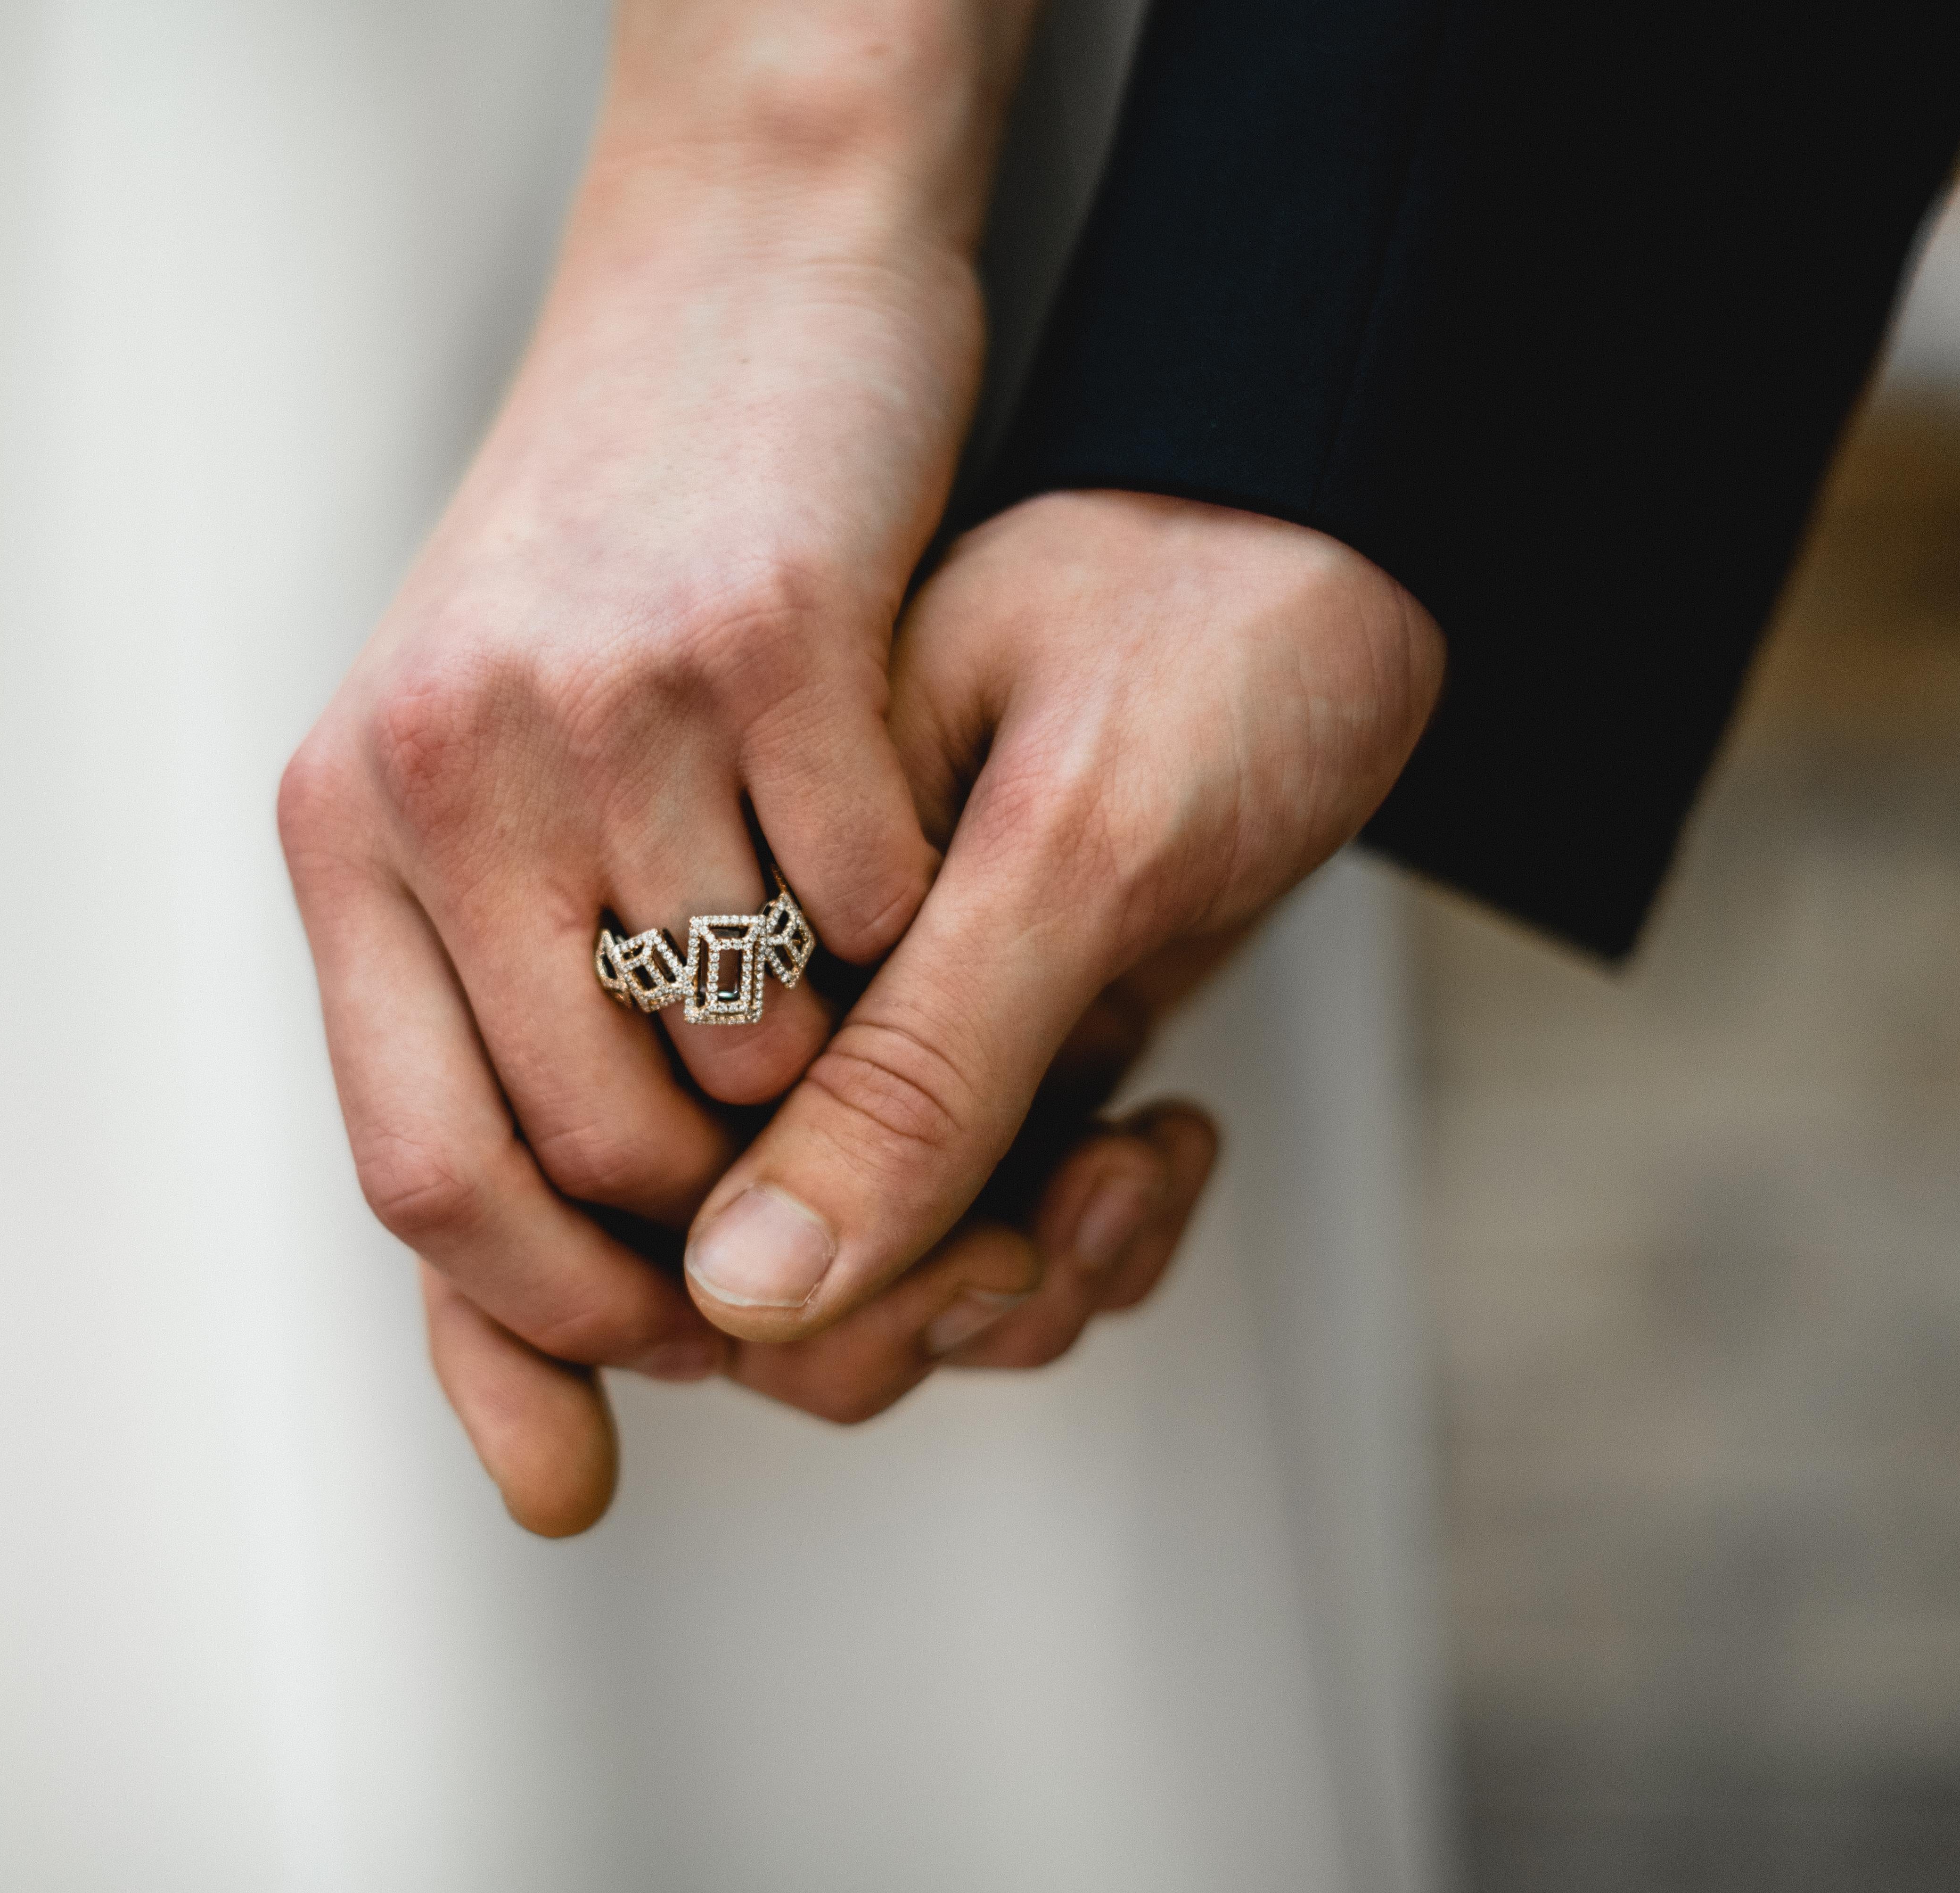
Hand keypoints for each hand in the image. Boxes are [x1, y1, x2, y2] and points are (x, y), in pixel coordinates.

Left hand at [279, 0, 1043, 1534]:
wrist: (734, 290)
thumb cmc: (606, 586)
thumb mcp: (477, 809)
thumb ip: (490, 1095)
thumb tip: (542, 1476)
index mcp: (344, 827)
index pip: (420, 1180)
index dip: (556, 1309)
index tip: (672, 1334)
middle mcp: (444, 763)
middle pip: (600, 1143)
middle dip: (726, 1197)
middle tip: (807, 1143)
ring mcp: (607, 691)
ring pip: (755, 1040)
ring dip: (832, 1053)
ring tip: (839, 953)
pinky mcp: (771, 624)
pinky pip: (877, 892)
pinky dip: (914, 909)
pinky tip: (900, 831)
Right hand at [682, 491, 1444, 1363]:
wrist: (1337, 559)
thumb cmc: (1210, 630)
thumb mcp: (1075, 839)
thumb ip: (914, 1070)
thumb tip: (740, 1292)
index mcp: (706, 880)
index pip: (622, 1173)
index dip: (755, 1291)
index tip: (966, 1252)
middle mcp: (754, 973)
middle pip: (727, 1278)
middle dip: (912, 1304)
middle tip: (1048, 1231)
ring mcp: (860, 1029)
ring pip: (857, 1288)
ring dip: (1018, 1283)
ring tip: (1134, 1165)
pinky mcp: (966, 1060)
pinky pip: (971, 1240)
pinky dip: (1079, 1239)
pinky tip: (1162, 1141)